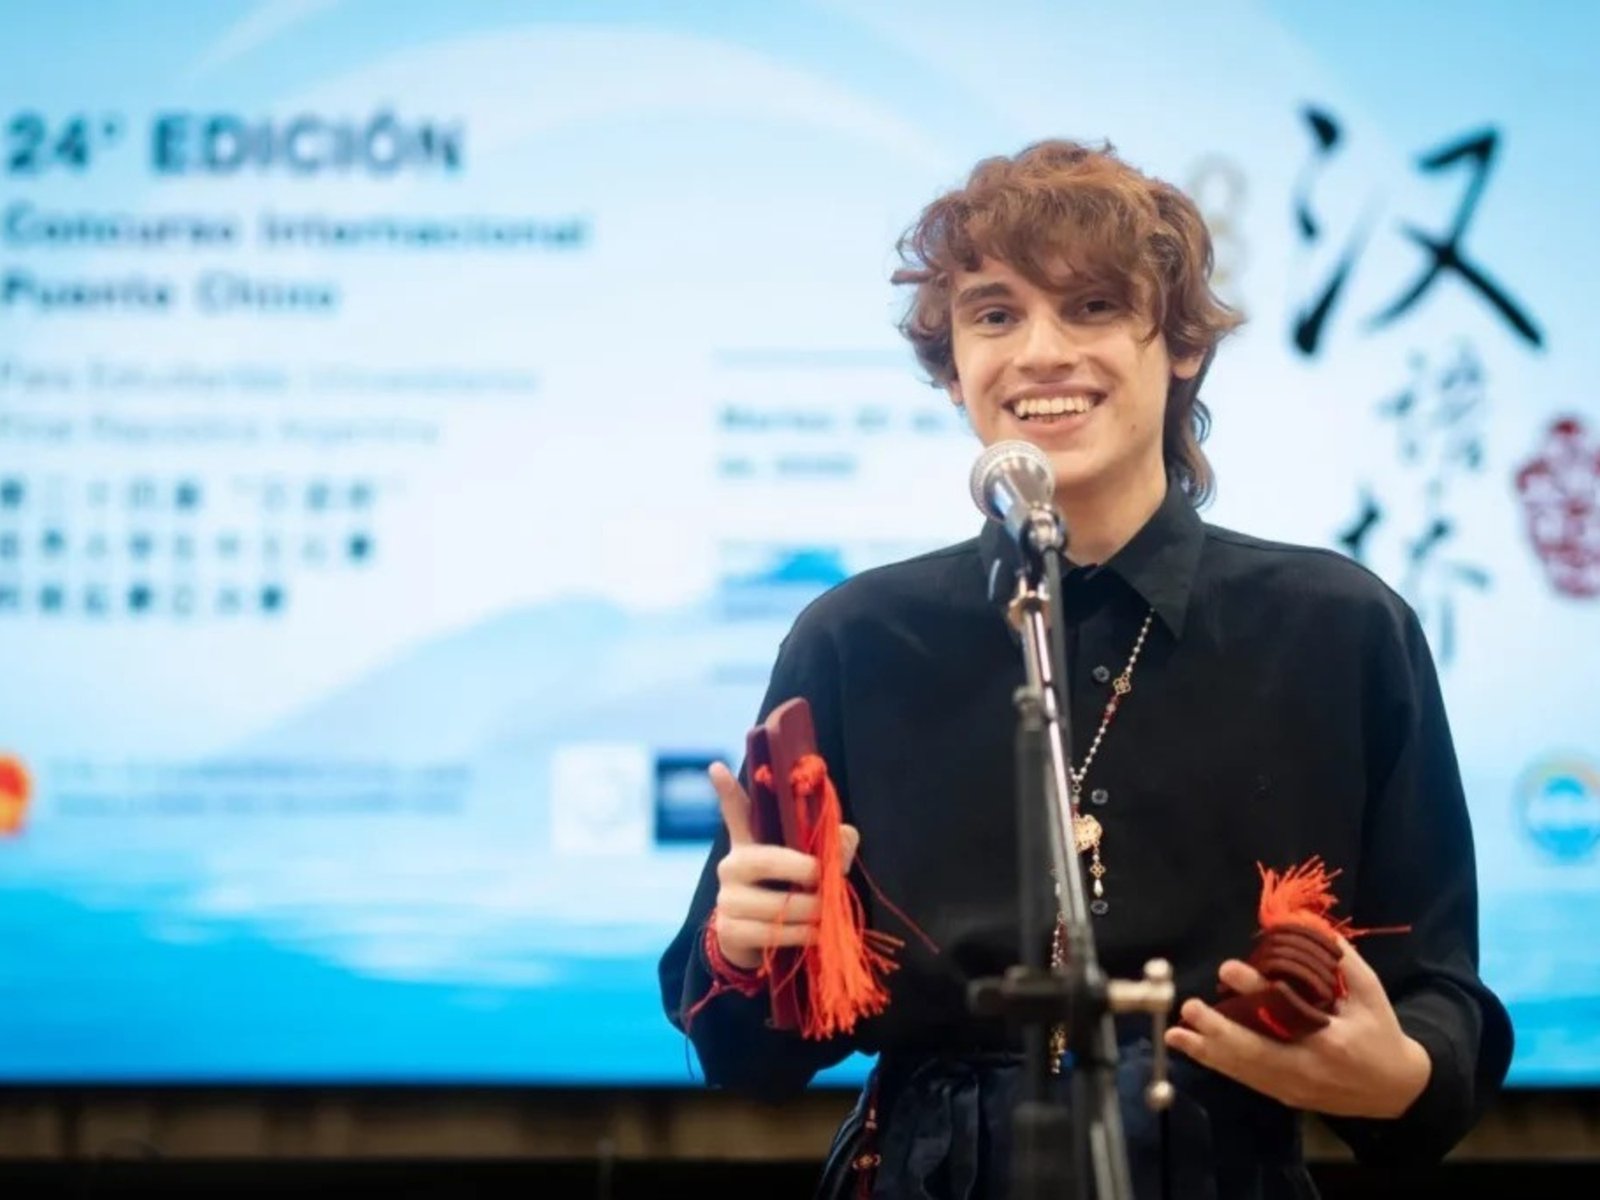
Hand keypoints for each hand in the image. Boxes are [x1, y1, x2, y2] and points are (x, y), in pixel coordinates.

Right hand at [709, 761, 859, 970]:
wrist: (760, 943)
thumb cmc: (790, 895)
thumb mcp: (812, 868)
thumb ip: (832, 847)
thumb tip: (846, 833)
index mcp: (751, 842)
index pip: (737, 811)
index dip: (727, 790)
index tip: (716, 766)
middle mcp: (732, 865)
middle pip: (766, 860)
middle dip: (802, 870)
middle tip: (823, 877)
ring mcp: (727, 898)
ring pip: (776, 903)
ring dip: (810, 910)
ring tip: (824, 912)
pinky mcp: (729, 929)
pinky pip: (772, 932)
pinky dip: (801, 934)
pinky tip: (813, 933)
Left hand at [1163, 938, 1431, 1117]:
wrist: (1395, 1090)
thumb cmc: (1380, 1032)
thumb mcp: (1370, 992)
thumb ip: (1340, 959)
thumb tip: (1304, 922)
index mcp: (1333, 1040)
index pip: (1288, 1014)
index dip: (1256, 991)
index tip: (1229, 967)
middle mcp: (1309, 1068)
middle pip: (1257, 1053)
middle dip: (1220, 1032)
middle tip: (1190, 1008)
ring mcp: (1294, 1086)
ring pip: (1245, 1071)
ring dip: (1207, 1052)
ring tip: (1174, 1034)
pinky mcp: (1285, 1096)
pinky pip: (1247, 1079)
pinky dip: (1218, 1064)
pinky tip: (1192, 1050)